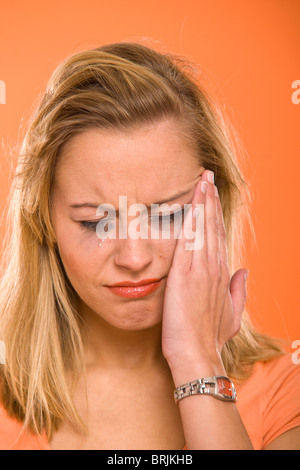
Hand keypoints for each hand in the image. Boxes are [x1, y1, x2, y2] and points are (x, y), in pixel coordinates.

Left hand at [162, 169, 248, 371]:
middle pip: (213, 226)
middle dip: (210, 199)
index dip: (216, 214)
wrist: (199, 356)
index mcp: (221, 274)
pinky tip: (191, 202)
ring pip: (204, 228)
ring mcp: (201, 270)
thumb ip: (238, 290)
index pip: (219, 236)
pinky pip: (190, 241)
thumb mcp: (230, 313)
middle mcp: (214, 268)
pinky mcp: (186, 276)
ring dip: (203, 202)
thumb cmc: (210, 338)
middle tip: (207, 176)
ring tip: (202, 180)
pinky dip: (192, 220)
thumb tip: (244, 271)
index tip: (212, 195)